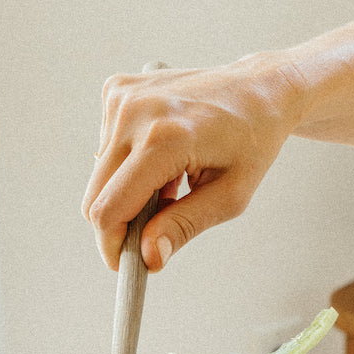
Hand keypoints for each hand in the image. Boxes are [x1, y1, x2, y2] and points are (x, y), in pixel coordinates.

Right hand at [81, 56, 304, 270]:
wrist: (258, 89)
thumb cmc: (252, 142)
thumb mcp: (230, 195)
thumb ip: (185, 226)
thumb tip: (149, 257)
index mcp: (164, 139)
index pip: (110, 208)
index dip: (112, 245)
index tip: (124, 264)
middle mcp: (135, 113)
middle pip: (95, 195)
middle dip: (119, 222)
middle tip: (158, 225)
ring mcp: (122, 97)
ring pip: (98, 175)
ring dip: (127, 190)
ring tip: (171, 181)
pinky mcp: (117, 91)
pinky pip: (104, 148)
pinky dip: (127, 162)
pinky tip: (160, 154)